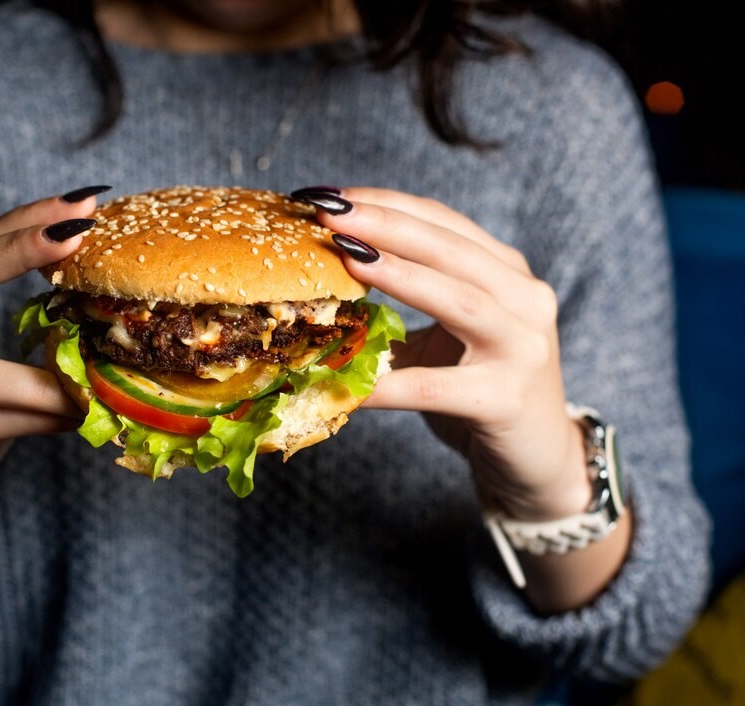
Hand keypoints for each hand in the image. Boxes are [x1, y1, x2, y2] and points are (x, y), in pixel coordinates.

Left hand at [298, 187, 589, 521]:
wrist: (540, 458)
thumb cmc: (482, 388)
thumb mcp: (452, 331)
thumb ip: (413, 297)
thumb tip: (330, 272)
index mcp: (507, 273)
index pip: (443, 222)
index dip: (387, 203)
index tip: (330, 194)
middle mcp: (525, 299)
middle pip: (450, 249)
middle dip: (387, 225)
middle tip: (329, 213)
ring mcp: (522, 348)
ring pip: (459, 300)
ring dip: (400, 275)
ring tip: (347, 259)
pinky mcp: (505, 399)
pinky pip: (434, 386)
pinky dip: (389, 383)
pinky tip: (348, 384)